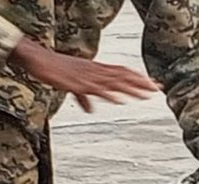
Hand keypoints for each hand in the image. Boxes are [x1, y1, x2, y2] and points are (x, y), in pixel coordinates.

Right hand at [9, 38, 159, 110]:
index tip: (154, 85)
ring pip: (114, 82)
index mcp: (96, 70)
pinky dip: (108, 95)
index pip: (123, 72)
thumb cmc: (54, 70)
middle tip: (159, 89)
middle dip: (142, 83)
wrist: (38, 59)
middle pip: (123, 76)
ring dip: (131, 89)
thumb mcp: (71, 86)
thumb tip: (90, 109)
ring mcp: (88, 76)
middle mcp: (96, 71)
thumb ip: (83, 98)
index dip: (139, 78)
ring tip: (147, 95)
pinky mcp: (77, 83)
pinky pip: (95, 89)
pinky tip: (119, 100)